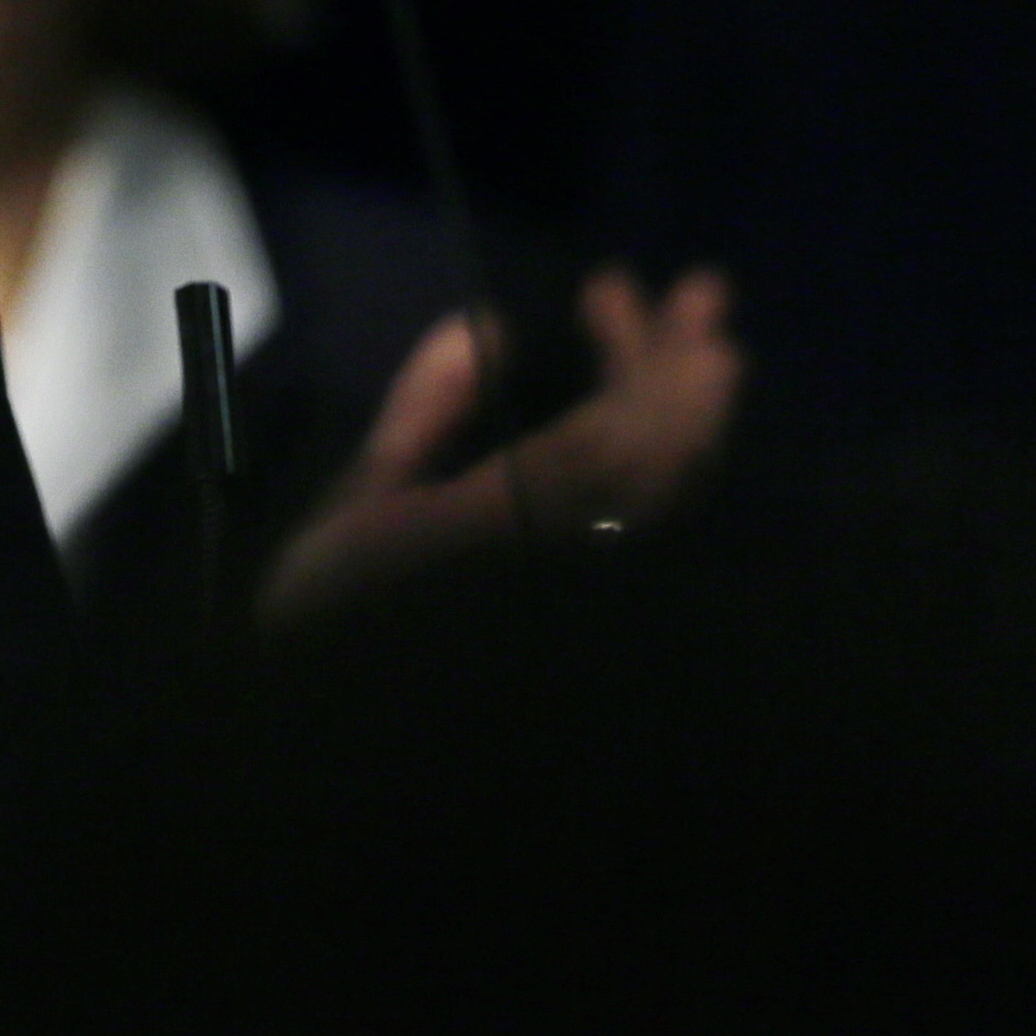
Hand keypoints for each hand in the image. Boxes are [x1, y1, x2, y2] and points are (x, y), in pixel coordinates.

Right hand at [261, 265, 742, 626]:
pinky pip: (654, 522)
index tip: (629, 290)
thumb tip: (487, 328)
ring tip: (692, 346)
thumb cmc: (334, 620)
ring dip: (687, 412)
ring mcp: (592, 586)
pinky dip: (668, 462)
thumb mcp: (354, 511)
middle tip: (701, 294)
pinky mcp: (600, 600)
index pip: (606, 441)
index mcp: (504, 535)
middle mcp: (573, 563)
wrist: (349, 744)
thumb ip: (421, 418)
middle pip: (661, 462)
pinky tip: (659, 422)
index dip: (638, 364)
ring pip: (670, 493)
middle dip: (683, 375)